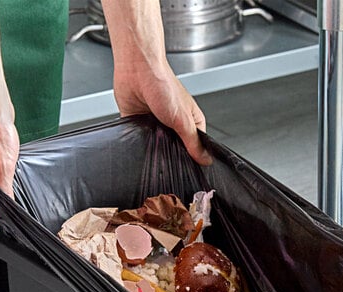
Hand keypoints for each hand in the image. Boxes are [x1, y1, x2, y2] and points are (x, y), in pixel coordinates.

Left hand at [101, 0, 211, 165]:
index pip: (196, 149)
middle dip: (172, 155)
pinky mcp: (139, 127)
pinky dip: (139, 145)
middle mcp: (175, 126)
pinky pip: (139, 143)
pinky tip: (140, 142)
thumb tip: (206, 160)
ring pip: (157, 148)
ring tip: (155, 146)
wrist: (136, 70)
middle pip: (176, 151)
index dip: (194, 160)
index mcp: (191, 123)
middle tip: (170, 158)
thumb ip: (194, 143)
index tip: (191, 170)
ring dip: (155, 149)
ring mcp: (157, 127)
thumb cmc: (162, 84)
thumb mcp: (184, 120)